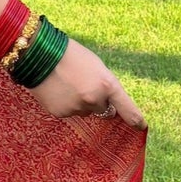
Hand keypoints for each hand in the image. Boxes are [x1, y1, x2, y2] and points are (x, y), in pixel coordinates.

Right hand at [27, 39, 146, 128]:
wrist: (39, 55)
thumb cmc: (71, 55)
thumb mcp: (96, 66)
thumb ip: (105, 85)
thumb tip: (107, 104)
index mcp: (107, 84)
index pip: (127, 108)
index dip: (135, 119)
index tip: (141, 126)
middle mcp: (94, 100)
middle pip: (103, 109)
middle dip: (97, 101)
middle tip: (83, 84)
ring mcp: (77, 108)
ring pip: (84, 111)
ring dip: (80, 102)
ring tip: (67, 84)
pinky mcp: (61, 114)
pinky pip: (69, 112)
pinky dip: (65, 104)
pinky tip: (57, 90)